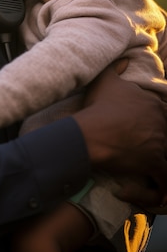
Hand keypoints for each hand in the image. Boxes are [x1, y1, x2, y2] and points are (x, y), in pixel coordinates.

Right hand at [73, 64, 166, 206]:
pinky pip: (164, 182)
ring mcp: (160, 144)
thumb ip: (116, 68)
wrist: (92, 131)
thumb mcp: (105, 80)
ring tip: (147, 173)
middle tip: (141, 154)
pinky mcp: (154, 164)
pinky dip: (156, 191)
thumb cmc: (98, 106)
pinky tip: (139, 190)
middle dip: (159, 147)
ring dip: (160, 166)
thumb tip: (124, 60)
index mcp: (153, 104)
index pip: (164, 116)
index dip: (155, 127)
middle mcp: (161, 123)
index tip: (140, 135)